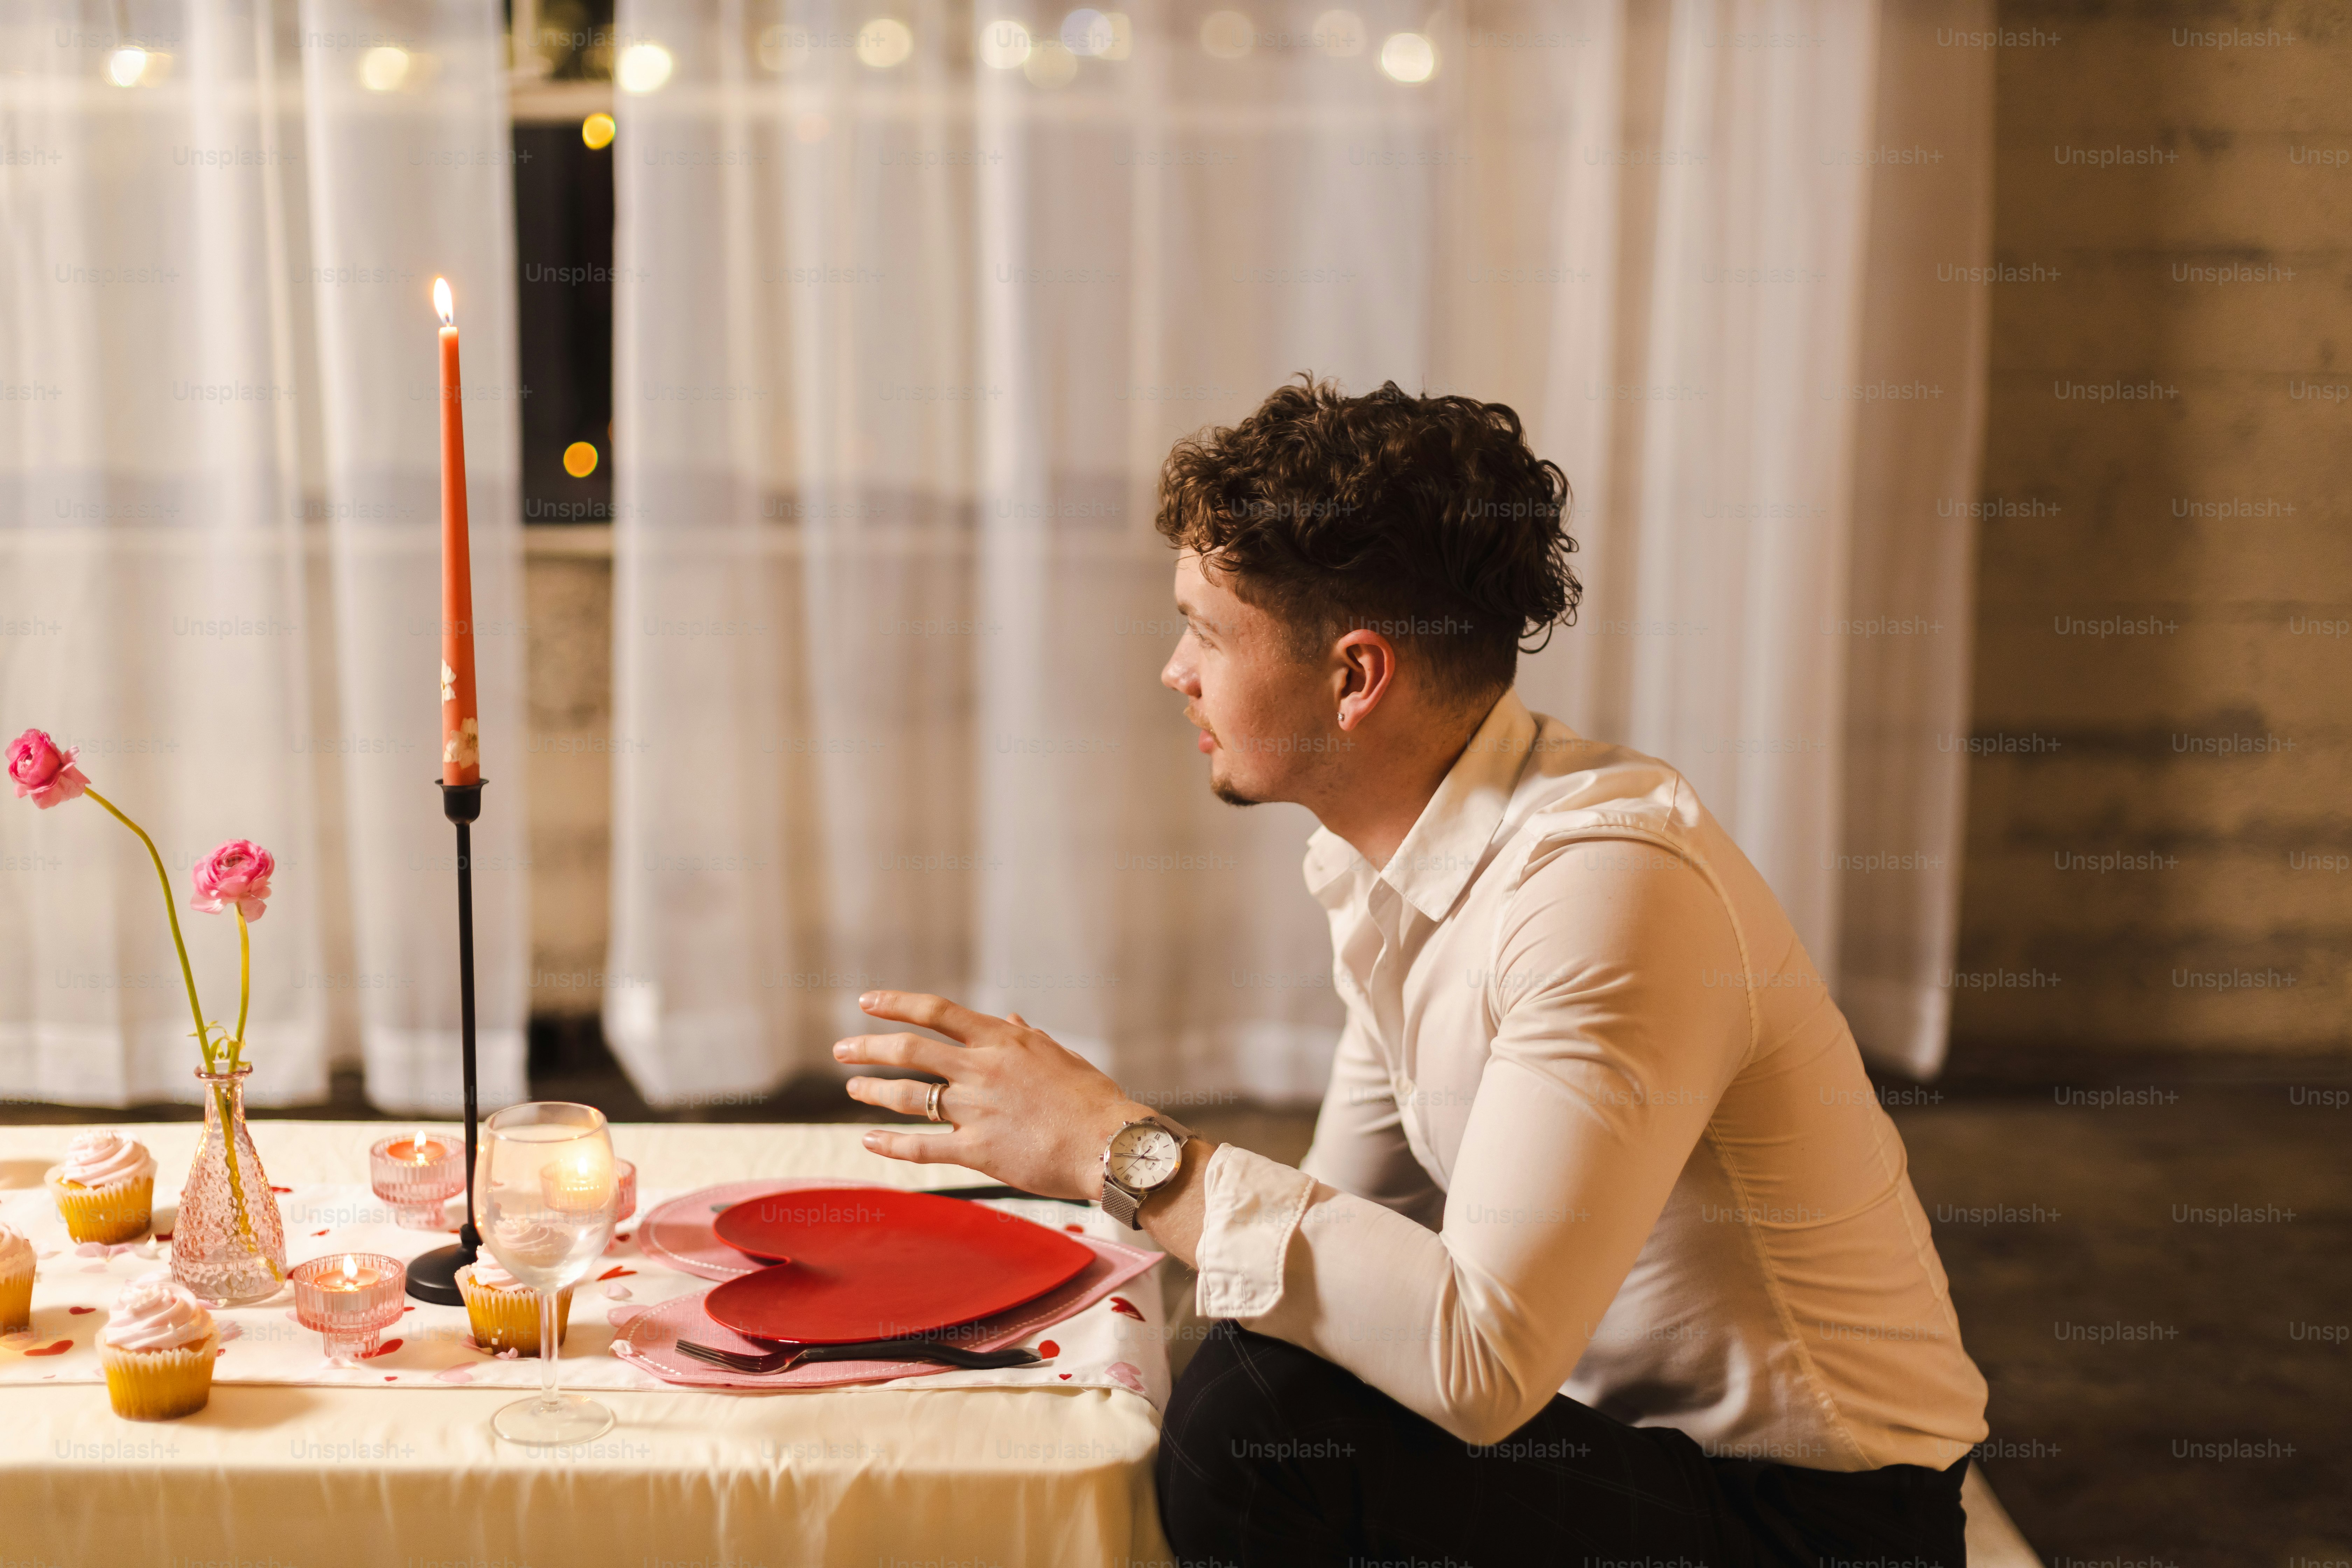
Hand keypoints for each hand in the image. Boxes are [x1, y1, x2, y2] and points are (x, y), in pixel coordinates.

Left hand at [836, 991, 1150, 1200]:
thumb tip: (1013, 1020)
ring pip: (909, 1097)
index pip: (936, 1012)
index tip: (866, 1002)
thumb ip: (1029, 1039)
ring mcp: (977, 1110)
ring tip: (853, 1088)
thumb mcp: (1061, 1057)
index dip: (896, 1004)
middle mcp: (982, 1070)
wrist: (1110, 1144)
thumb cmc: (1092, 1099)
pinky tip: (870, 1140)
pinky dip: (891, 1143)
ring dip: (873, 1091)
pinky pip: (923, 1147)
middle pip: (910, 1051)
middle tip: (842, 1049)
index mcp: (1002, 1041)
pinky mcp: (979, 1151)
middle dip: (868, 1047)